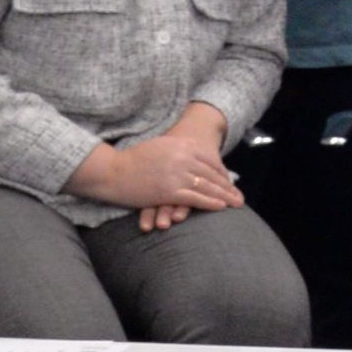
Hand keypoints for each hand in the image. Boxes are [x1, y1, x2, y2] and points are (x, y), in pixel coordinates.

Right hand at [73, 125, 245, 227]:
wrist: (112, 171)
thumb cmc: (132, 159)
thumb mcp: (160, 145)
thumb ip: (178, 148)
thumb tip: (192, 151)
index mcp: (181, 144)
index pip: (209, 159)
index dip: (221, 172)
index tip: (229, 181)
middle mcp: (183, 158)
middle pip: (211, 173)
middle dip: (227, 186)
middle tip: (239, 195)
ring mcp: (177, 174)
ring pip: (207, 186)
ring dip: (224, 196)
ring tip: (236, 203)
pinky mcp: (170, 191)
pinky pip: (195, 198)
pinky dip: (210, 203)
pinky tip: (220, 207)